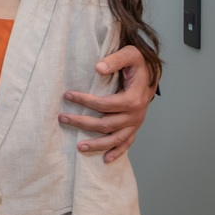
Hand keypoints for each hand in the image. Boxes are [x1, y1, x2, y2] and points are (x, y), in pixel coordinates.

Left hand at [59, 44, 155, 162]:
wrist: (152, 72)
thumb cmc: (138, 64)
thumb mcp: (130, 54)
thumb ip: (115, 59)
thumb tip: (98, 67)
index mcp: (133, 99)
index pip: (105, 104)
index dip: (86, 101)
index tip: (67, 95)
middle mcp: (135, 115)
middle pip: (107, 124)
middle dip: (83, 123)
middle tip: (62, 118)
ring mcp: (135, 123)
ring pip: (115, 138)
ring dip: (97, 144)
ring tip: (79, 147)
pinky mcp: (135, 127)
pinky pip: (127, 143)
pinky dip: (117, 152)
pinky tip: (106, 159)